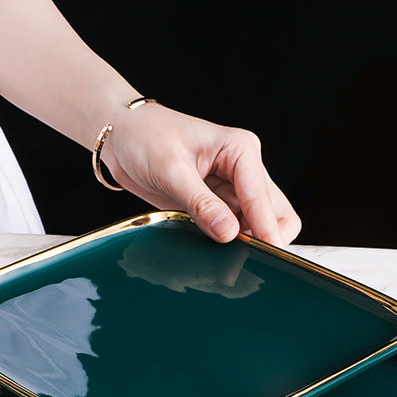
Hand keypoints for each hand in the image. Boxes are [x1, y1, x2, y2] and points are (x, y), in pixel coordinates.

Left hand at [103, 103, 300, 246]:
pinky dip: (227, 243)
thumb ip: (201, 204)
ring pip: (257, 225)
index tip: (266, 256)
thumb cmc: (144, 137)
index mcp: (240, 150)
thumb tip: (230, 234)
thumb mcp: (170, 170)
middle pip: (275, 213)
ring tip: (224, 258)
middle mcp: (243, 169)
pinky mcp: (216, 204)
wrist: (120, 136)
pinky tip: (211, 251)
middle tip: (243, 260)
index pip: (263, 197)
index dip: (266, 229)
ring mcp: (231, 188)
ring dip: (245, 243)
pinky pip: (234, 229)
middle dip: (264, 238)